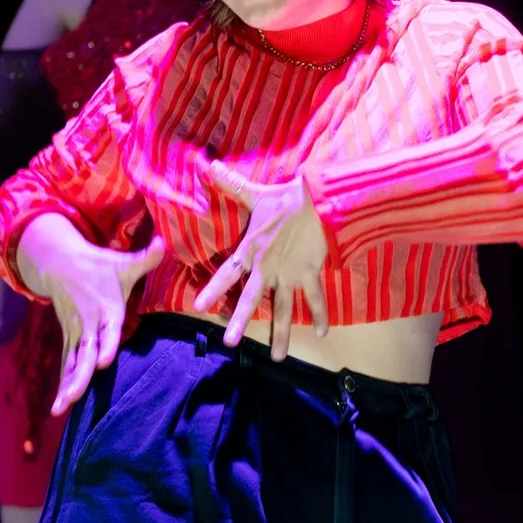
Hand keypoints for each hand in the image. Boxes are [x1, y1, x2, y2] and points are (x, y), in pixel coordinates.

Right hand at [20, 224, 166, 416]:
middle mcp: (89, 324)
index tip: (105, 361)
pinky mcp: (69, 339)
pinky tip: (60, 408)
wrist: (59, 262)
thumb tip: (163, 243)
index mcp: (106, 308)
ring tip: (63, 408)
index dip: (106, 345)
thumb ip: (145, 259)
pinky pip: (66, 364)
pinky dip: (63, 384)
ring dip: (68, 385)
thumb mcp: (123, 262)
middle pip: (85, 353)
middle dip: (80, 375)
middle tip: (75, 395)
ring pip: (72, 363)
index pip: (107, 330)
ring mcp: (76, 333)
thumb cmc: (99, 265)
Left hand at [192, 163, 327, 360]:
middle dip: (240, 320)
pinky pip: (316, 298)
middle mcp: (268, 267)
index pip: (227, 272)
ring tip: (278, 357)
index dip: (214, 289)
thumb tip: (208, 165)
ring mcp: (290, 273)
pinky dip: (320, 315)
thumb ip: (232, 184)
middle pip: (252, 298)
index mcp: (252, 250)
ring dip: (282, 333)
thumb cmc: (286, 197)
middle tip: (229, 342)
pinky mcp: (310, 273)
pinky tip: (323, 334)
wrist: (318, 200)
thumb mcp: (256, 193)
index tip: (199, 305)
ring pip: (285, 308)